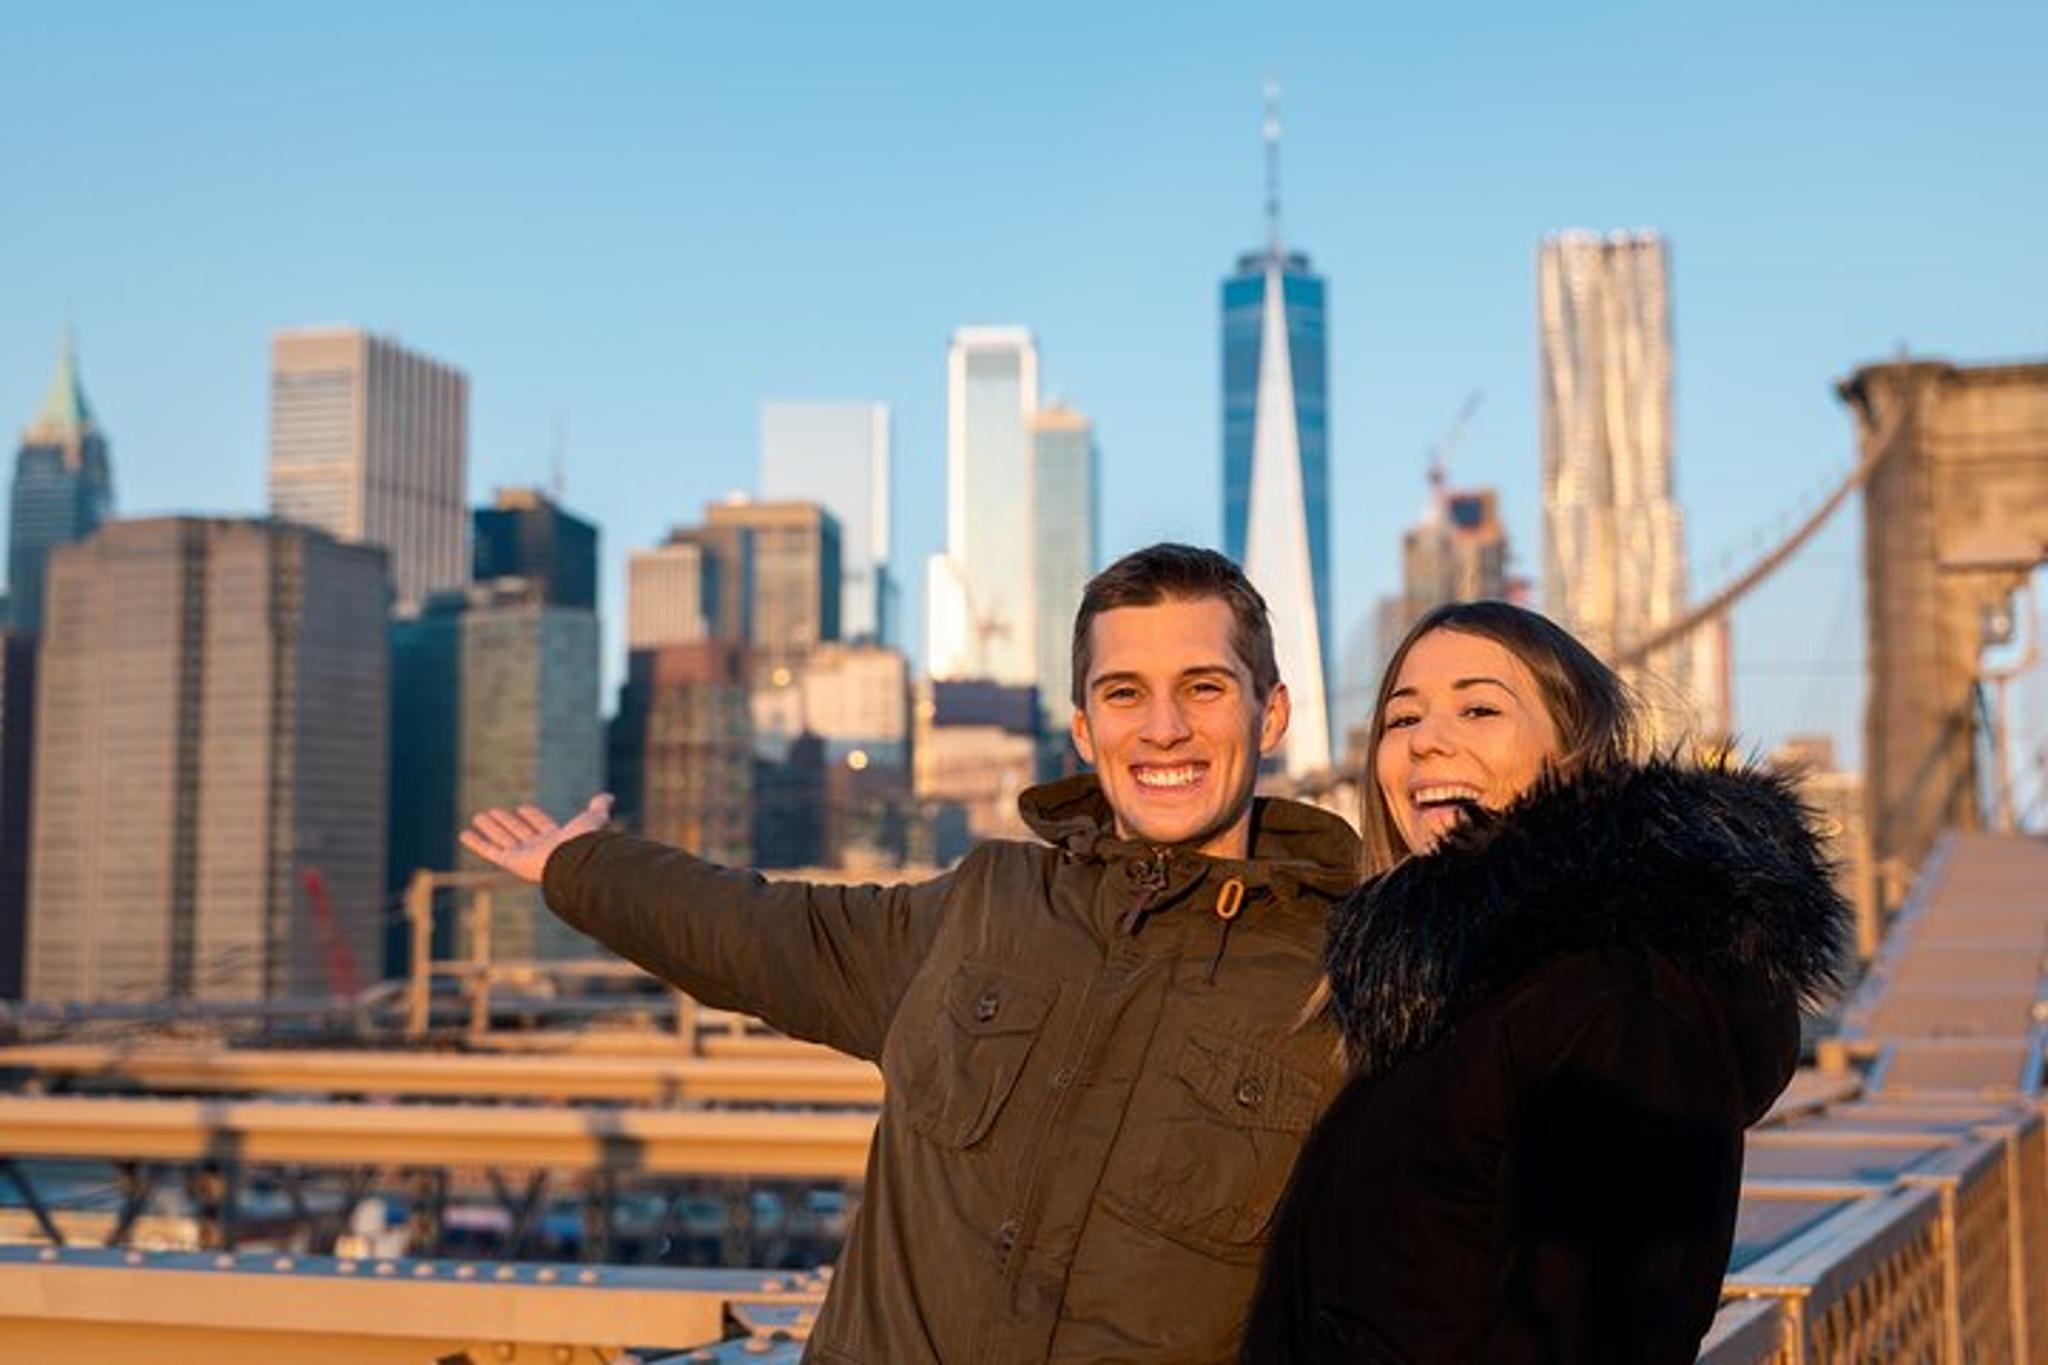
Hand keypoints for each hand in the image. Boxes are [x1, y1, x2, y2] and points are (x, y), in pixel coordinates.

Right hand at [459, 793, 613, 884]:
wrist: (576, 860)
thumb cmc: (585, 841)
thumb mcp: (593, 818)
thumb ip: (599, 808)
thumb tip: (608, 796)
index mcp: (557, 840)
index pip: (542, 826)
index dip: (533, 817)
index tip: (523, 807)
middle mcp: (538, 849)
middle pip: (519, 832)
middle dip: (506, 822)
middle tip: (493, 812)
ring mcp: (523, 856)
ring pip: (502, 839)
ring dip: (490, 827)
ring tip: (478, 816)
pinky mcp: (510, 862)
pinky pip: (490, 851)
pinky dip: (476, 842)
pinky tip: (464, 833)